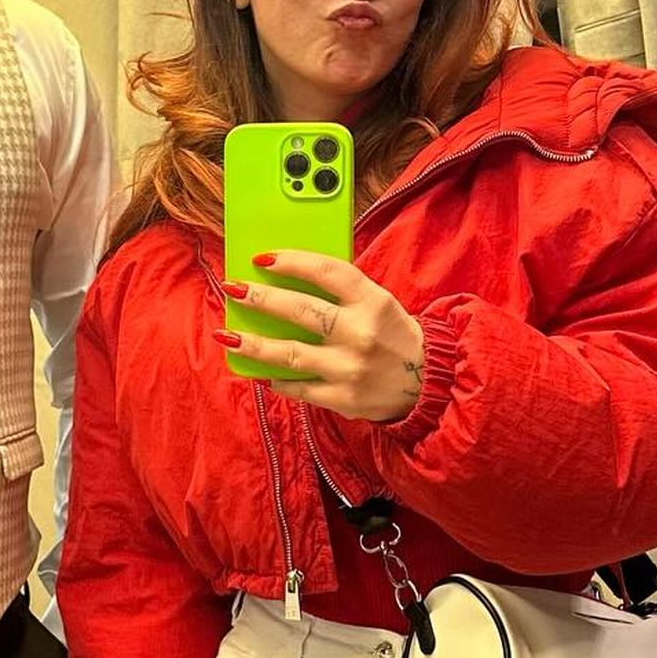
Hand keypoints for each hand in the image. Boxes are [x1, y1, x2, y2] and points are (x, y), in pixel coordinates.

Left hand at [220, 252, 426, 422]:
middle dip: (261, 298)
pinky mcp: (344, 399)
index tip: (262, 258)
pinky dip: (278, 379)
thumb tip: (287, 278)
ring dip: (254, 344)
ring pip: (291, 354)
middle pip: (301, 311)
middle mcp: (360, 333)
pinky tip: (262, 372)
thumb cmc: (394, 336)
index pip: (327, 272)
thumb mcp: (379, 303)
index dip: (292, 261)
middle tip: (232, 289)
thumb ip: (342, 292)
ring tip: (228, 336)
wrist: (428, 384)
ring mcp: (350, 368)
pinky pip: (300, 388)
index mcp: (372, 301)